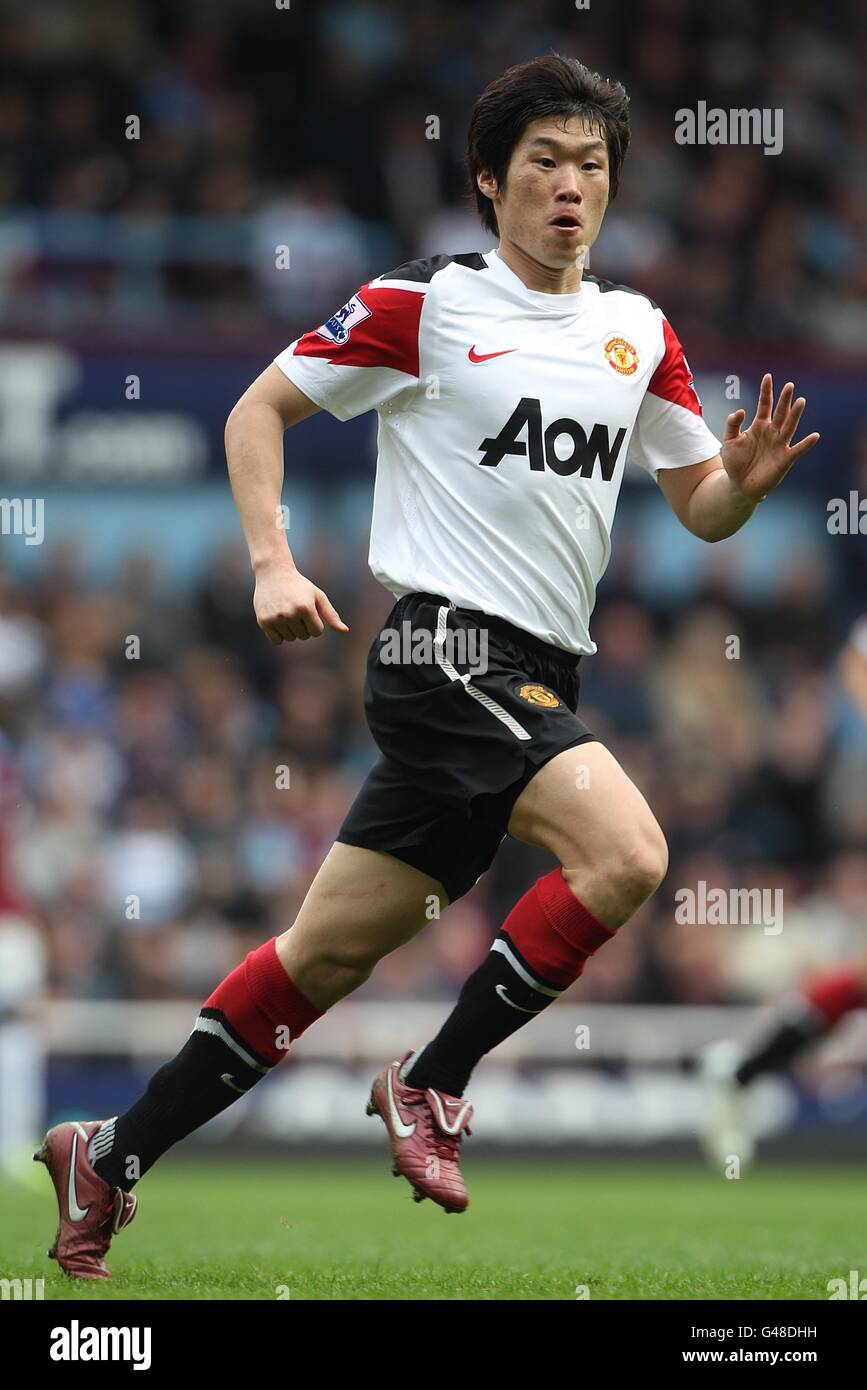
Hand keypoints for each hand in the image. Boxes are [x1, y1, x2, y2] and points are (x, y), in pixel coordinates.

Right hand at [253, 561, 348, 643]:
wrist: (273, 573)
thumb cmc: (299, 586)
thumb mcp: (318, 596)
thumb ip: (331, 615)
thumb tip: (345, 631)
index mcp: (306, 607)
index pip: (317, 632)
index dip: (315, 623)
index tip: (309, 610)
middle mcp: (290, 614)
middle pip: (304, 636)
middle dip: (303, 625)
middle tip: (296, 608)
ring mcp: (275, 618)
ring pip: (290, 638)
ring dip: (291, 629)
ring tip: (286, 611)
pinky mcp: (263, 622)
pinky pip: (277, 641)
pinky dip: (279, 634)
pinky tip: (277, 619)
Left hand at [721, 374, 819, 502]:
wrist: (739, 485)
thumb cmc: (734, 462)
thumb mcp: (729, 441)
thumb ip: (732, 424)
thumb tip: (740, 410)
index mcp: (759, 425)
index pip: (764, 404)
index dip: (766, 391)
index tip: (768, 376)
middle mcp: (772, 432)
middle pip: (780, 412)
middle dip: (784, 399)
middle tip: (789, 385)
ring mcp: (780, 445)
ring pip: (789, 426)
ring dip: (795, 415)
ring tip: (801, 401)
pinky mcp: (785, 459)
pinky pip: (798, 450)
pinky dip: (806, 444)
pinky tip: (814, 436)